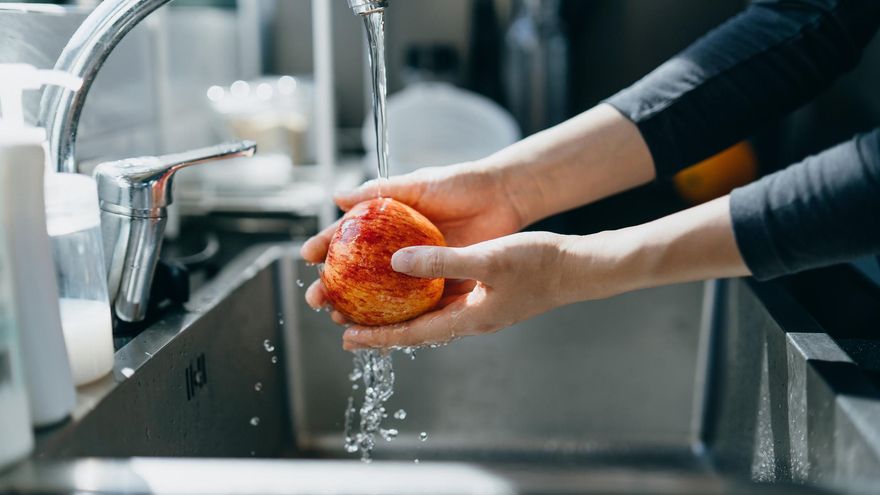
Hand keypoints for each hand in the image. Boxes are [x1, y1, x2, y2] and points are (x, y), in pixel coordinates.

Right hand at [301, 162, 527, 323]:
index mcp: (389, 222)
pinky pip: (416, 304)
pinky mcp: (443, 281)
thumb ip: (381, 192)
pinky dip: (398, 317)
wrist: (504, 196)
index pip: (349, 236)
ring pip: (383, 294)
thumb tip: (337, 197)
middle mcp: (400, 248)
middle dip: (334, 287)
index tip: (307, 258)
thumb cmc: (461, 184)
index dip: (326, 246)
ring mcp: (420, 267)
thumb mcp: (419, 185)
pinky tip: (380, 329)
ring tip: (340, 319)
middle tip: (318, 299)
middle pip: (360, 272)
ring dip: (360, 309)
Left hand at [341, 231, 576, 349]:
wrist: (576, 268)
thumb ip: (442, 262)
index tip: (346, 337)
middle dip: (379, 327)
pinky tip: (408, 282)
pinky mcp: (485, 295)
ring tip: (367, 305)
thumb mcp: (488, 258)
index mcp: (468, 319)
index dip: (378, 337)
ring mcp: (478, 309)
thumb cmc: (538, 264)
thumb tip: (397, 263)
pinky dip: (420, 296)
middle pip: (415, 329)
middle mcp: (469, 320)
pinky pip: (443, 301)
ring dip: (396, 312)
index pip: (412, 334)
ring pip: (427, 315)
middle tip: (343, 321)